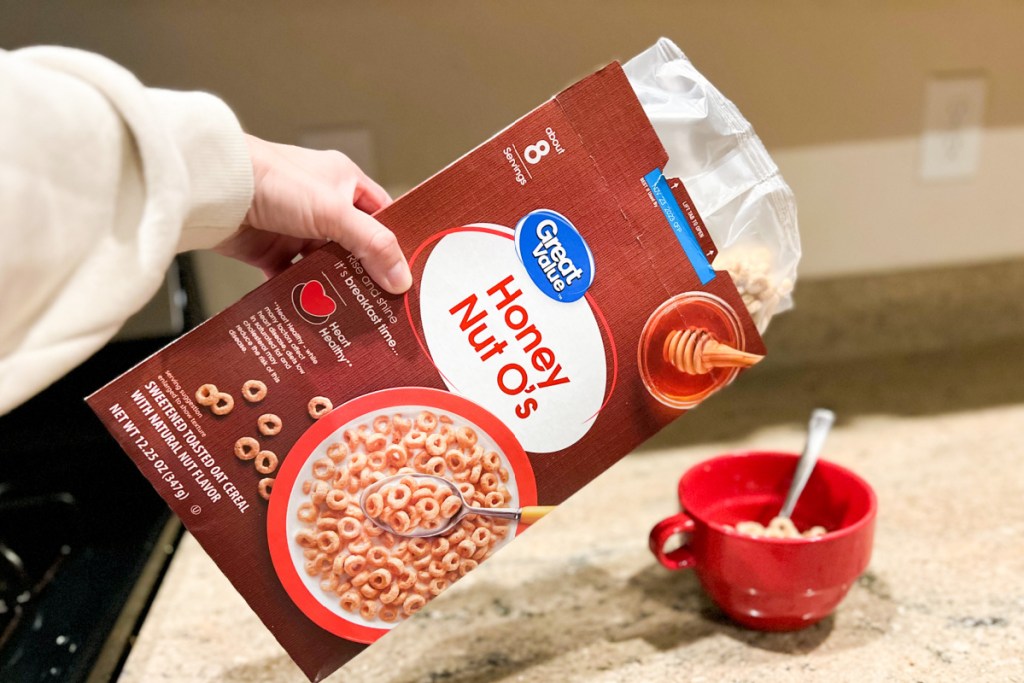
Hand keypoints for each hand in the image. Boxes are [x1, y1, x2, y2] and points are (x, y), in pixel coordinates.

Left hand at [215, 135, 411, 293]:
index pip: (380, 214)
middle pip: (354, 245)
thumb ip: (372, 245)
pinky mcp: (271, 250)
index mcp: (343, 182)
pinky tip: (315, 312)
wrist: (214, 189)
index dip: (393, 241)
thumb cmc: (272, 180)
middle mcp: (321, 204)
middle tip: (384, 300)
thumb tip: (401, 278)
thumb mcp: (335, 212)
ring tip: (355, 313)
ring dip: (336, 286)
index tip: (406, 272)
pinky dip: (303, 295)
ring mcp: (296, 228)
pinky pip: (294, 278)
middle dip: (366, 272)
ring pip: (325, 265)